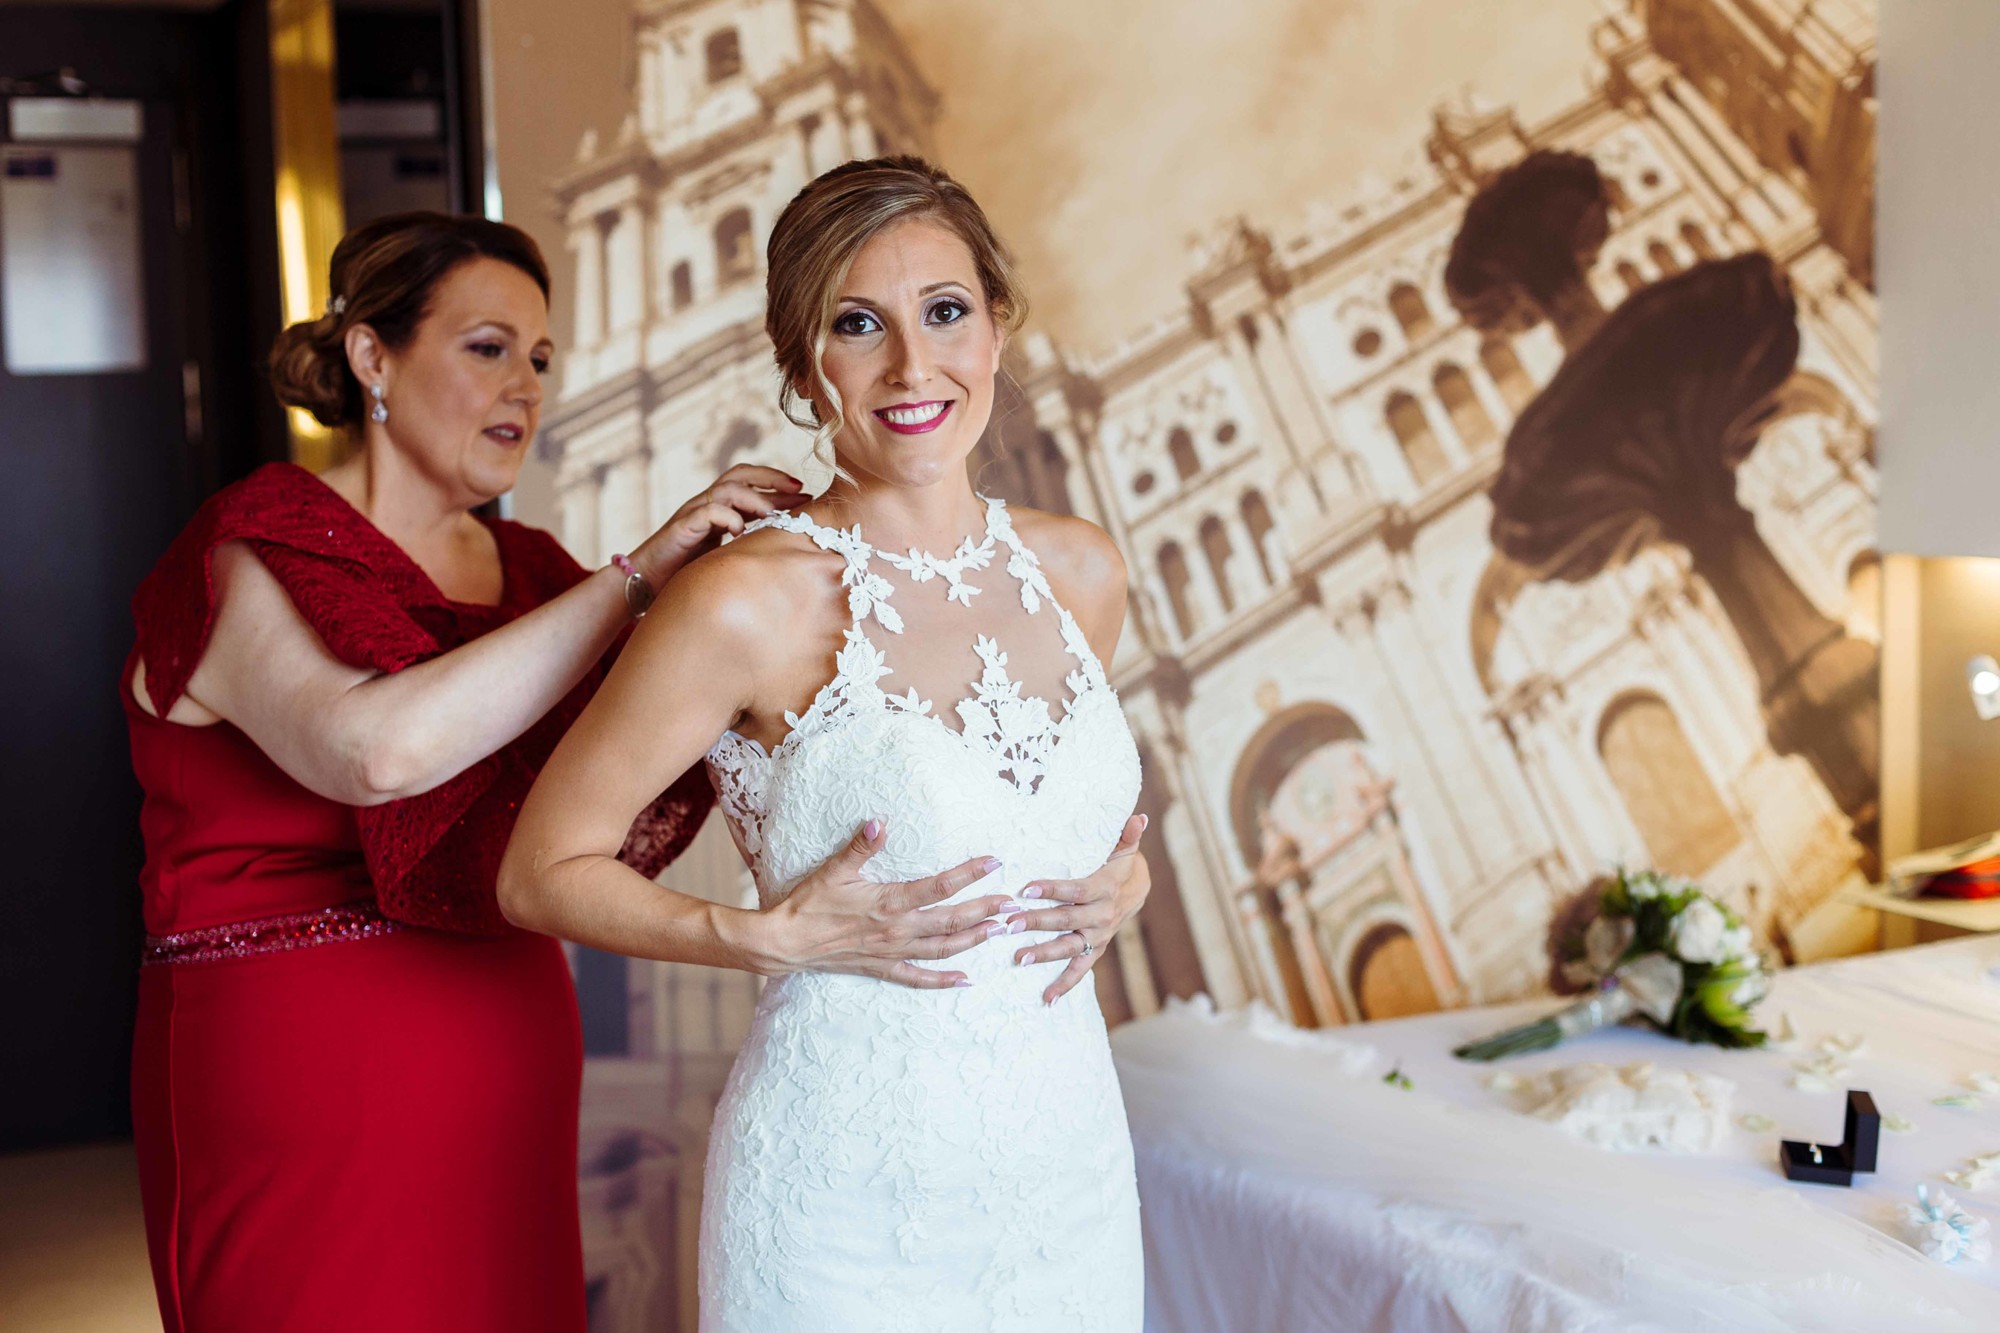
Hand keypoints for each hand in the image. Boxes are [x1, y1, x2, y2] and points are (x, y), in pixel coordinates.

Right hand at [630, 464, 809, 586]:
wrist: (647, 581)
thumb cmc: (688, 570)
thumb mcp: (727, 554)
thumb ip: (749, 544)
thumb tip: (787, 547)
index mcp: (720, 507)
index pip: (753, 484)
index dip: (779, 487)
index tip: (807, 494)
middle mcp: (707, 503)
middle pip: (740, 474)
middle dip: (771, 478)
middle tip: (797, 490)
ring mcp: (694, 513)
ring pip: (725, 489)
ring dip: (753, 498)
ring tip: (772, 514)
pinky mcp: (682, 528)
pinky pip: (705, 512)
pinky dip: (725, 517)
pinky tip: (739, 530)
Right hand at [752, 819, 1016, 989]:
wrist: (786, 943)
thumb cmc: (808, 903)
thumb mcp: (833, 870)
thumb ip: (860, 847)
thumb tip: (880, 821)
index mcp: (888, 902)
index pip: (938, 886)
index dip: (968, 874)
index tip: (995, 863)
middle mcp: (896, 930)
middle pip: (950, 921)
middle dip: (985, 911)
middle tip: (1013, 905)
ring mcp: (892, 952)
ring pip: (942, 949)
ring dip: (973, 941)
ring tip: (999, 932)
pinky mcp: (883, 969)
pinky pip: (919, 978)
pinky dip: (943, 981)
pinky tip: (966, 980)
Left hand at [1006, 814, 1150, 1004]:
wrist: (1137, 888)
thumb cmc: (1118, 861)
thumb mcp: (1122, 846)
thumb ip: (1125, 834)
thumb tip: (1139, 817)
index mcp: (1106, 888)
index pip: (1076, 890)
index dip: (1052, 889)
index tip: (1026, 888)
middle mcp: (1103, 915)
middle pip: (1066, 919)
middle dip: (1036, 922)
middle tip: (1009, 924)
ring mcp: (1098, 936)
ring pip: (1069, 947)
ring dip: (1044, 954)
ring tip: (1018, 959)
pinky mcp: (1094, 950)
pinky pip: (1080, 970)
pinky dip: (1064, 986)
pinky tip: (1045, 1000)